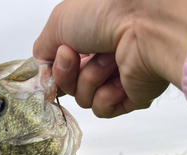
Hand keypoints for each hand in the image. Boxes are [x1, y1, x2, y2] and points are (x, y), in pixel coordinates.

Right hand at [33, 0, 186, 117]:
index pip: (60, 67)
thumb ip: (43, 47)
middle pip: (69, 86)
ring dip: (91, 80)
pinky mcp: (130, 97)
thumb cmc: (106, 12)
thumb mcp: (59, 21)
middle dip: (68, 74)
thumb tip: (42, 67)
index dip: (56, 68)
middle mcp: (102, 57)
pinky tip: (118, 80)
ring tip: (109, 60)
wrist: (144, 26)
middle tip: (78, 56)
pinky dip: (106, 97)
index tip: (60, 56)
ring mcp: (117, 78)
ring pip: (84, 99)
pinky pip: (102, 110)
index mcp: (87, 38)